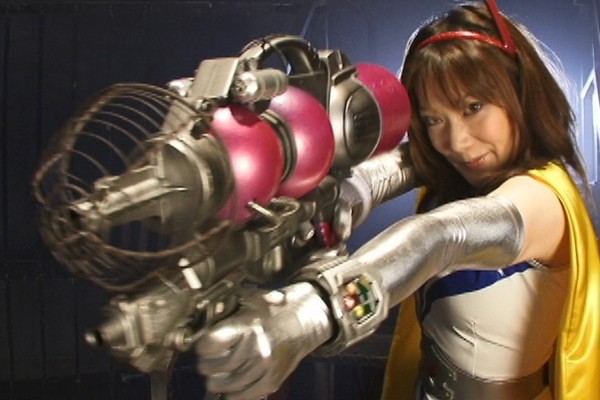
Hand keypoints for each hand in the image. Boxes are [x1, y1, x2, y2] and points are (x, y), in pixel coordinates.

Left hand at [195, 282, 332, 399]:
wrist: (303, 320)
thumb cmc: (273, 308)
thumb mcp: (249, 297)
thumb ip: (226, 305)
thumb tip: (203, 317)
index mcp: (247, 326)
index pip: (210, 344)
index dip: (202, 346)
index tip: (202, 346)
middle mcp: (256, 348)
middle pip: (213, 367)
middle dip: (205, 365)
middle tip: (206, 361)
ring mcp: (264, 367)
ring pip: (225, 384)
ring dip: (216, 381)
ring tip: (215, 375)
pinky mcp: (272, 381)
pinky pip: (243, 396)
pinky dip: (233, 394)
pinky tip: (230, 386)